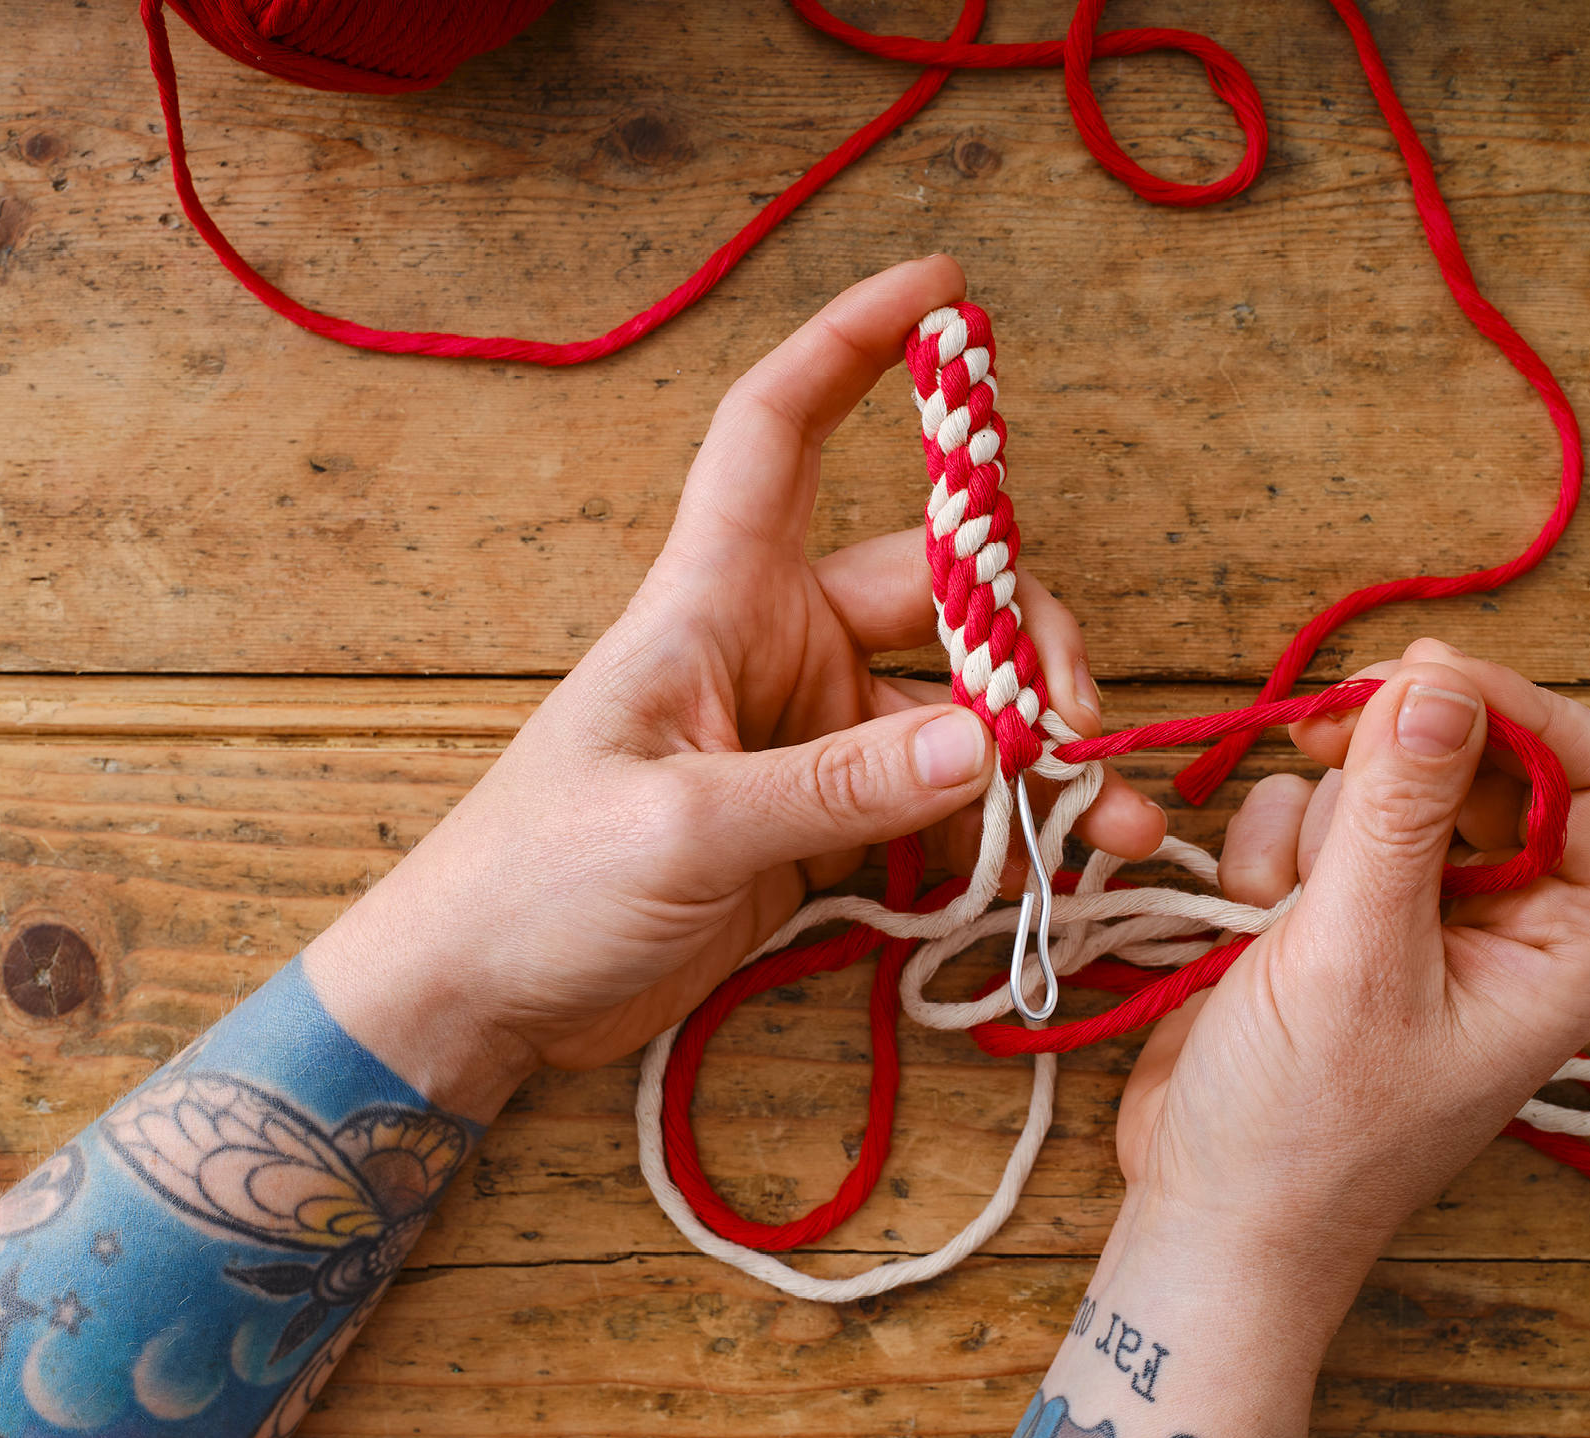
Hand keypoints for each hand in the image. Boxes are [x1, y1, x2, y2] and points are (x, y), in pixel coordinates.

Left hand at [306, 256, 1163, 1104]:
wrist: (484, 996)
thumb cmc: (535, 881)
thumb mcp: (678, 827)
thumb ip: (832, 789)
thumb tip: (988, 745)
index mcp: (714, 600)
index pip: (779, 431)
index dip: (851, 347)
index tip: (942, 288)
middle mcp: (772, 648)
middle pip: (931, 585)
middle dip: (1021, 637)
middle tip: (1072, 721)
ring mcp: (805, 737)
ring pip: (954, 705)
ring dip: (1035, 750)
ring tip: (1105, 817)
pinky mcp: (820, 822)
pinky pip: (936, 798)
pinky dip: (1004, 823)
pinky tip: (1063, 858)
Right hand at [1113, 640, 1589, 1328]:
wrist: (1205, 1213)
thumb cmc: (1304, 1126)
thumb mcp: (1356, 960)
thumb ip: (1396, 814)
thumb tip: (1437, 681)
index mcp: (1557, 946)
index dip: (1517, 709)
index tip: (1419, 675)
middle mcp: (1492, 924)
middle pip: (1474, 764)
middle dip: (1394, 750)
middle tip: (1321, 730)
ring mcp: (1401, 920)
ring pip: (1374, 787)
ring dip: (1313, 820)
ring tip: (1277, 909)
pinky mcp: (1319, 920)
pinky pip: (1301, 824)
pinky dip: (1263, 853)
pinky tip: (1244, 921)